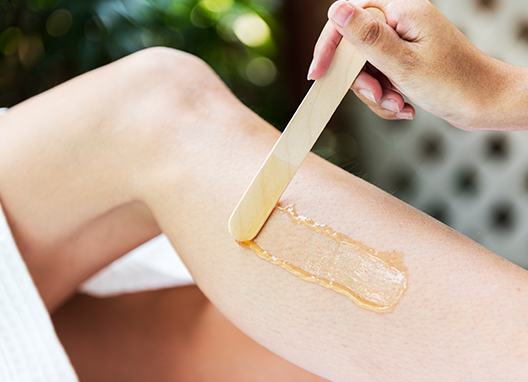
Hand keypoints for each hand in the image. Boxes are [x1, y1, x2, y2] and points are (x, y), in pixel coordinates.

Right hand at [308, 0, 527, 130]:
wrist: (486, 104)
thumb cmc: (455, 84)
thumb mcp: (403, 63)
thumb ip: (366, 36)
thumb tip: (336, 9)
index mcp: (402, 12)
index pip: (348, 20)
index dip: (329, 48)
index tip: (318, 74)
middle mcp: (401, 23)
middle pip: (355, 50)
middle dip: (362, 81)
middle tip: (379, 96)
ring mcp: (403, 44)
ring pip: (366, 70)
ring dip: (377, 94)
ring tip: (399, 105)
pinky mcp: (405, 62)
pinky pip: (380, 80)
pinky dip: (387, 98)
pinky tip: (405, 107)